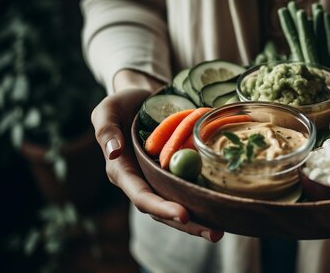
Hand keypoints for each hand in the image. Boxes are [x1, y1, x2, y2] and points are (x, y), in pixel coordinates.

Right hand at [91, 88, 223, 242]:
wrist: (139, 96)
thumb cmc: (120, 103)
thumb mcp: (106, 111)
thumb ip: (107, 131)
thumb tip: (114, 153)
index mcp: (122, 172)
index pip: (142, 196)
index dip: (161, 208)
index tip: (183, 214)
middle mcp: (141, 180)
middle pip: (162, 210)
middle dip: (187, 224)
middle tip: (213, 234)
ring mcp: (158, 178)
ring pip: (178, 205)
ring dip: (199, 220)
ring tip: (221, 231)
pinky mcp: (173, 172)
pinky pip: (188, 189)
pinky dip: (203, 200)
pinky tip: (223, 207)